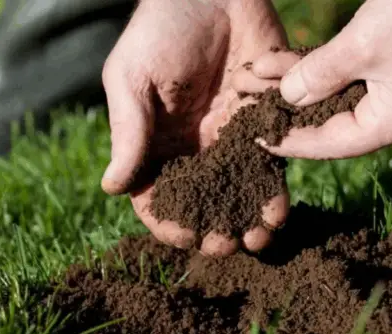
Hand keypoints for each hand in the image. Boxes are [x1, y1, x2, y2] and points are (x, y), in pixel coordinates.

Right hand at [100, 0, 289, 255]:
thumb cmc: (161, 29)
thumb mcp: (133, 78)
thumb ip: (128, 132)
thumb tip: (111, 189)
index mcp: (155, 142)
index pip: (157, 195)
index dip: (168, 222)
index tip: (184, 237)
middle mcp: (193, 147)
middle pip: (203, 202)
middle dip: (214, 229)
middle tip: (227, 246)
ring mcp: (230, 137)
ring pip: (240, 191)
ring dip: (248, 219)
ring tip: (259, 238)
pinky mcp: (264, 121)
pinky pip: (271, 163)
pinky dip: (275, 189)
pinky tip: (279, 208)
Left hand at [253, 0, 391, 158]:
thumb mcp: (360, 44)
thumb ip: (317, 76)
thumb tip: (287, 97)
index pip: (332, 143)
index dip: (289, 139)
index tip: (254, 137)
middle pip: (339, 121)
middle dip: (294, 106)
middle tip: (252, 100)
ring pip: (351, 98)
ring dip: (311, 83)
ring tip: (268, 73)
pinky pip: (368, 81)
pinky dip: (337, 71)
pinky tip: (304, 62)